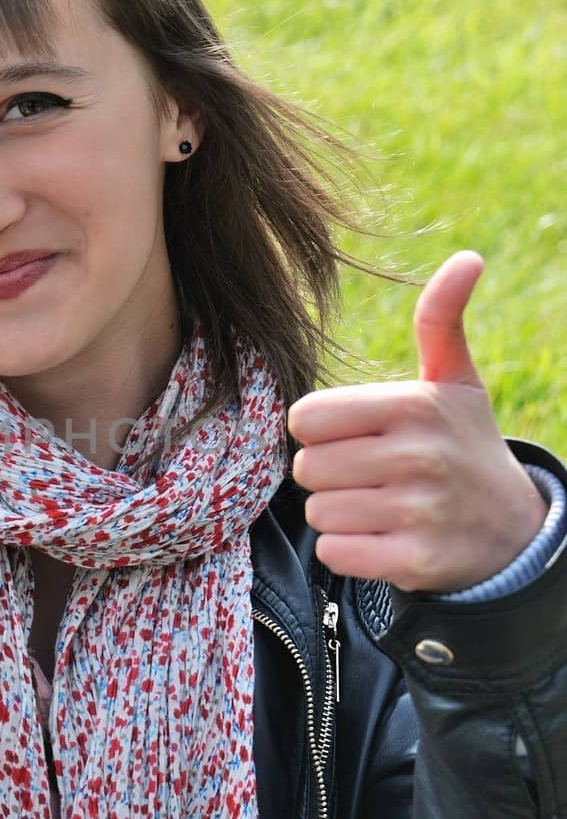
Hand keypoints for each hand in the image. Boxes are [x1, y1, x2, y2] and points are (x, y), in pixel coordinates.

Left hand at [288, 251, 548, 592]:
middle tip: (369, 473)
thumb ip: (441, 321)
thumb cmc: (464, 445)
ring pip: (318, 511)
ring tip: (379, 504)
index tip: (353, 434)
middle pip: (307, 466)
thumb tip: (467, 258)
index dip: (320, 429)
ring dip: (338, 512)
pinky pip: (335, 553)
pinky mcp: (414, 560)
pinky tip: (382, 537)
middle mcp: (417, 456)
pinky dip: (348, 549)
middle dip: (328, 472)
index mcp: (413, 406)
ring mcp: (417, 511)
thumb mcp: (456, 382)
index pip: (306, 417)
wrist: (512, 530)